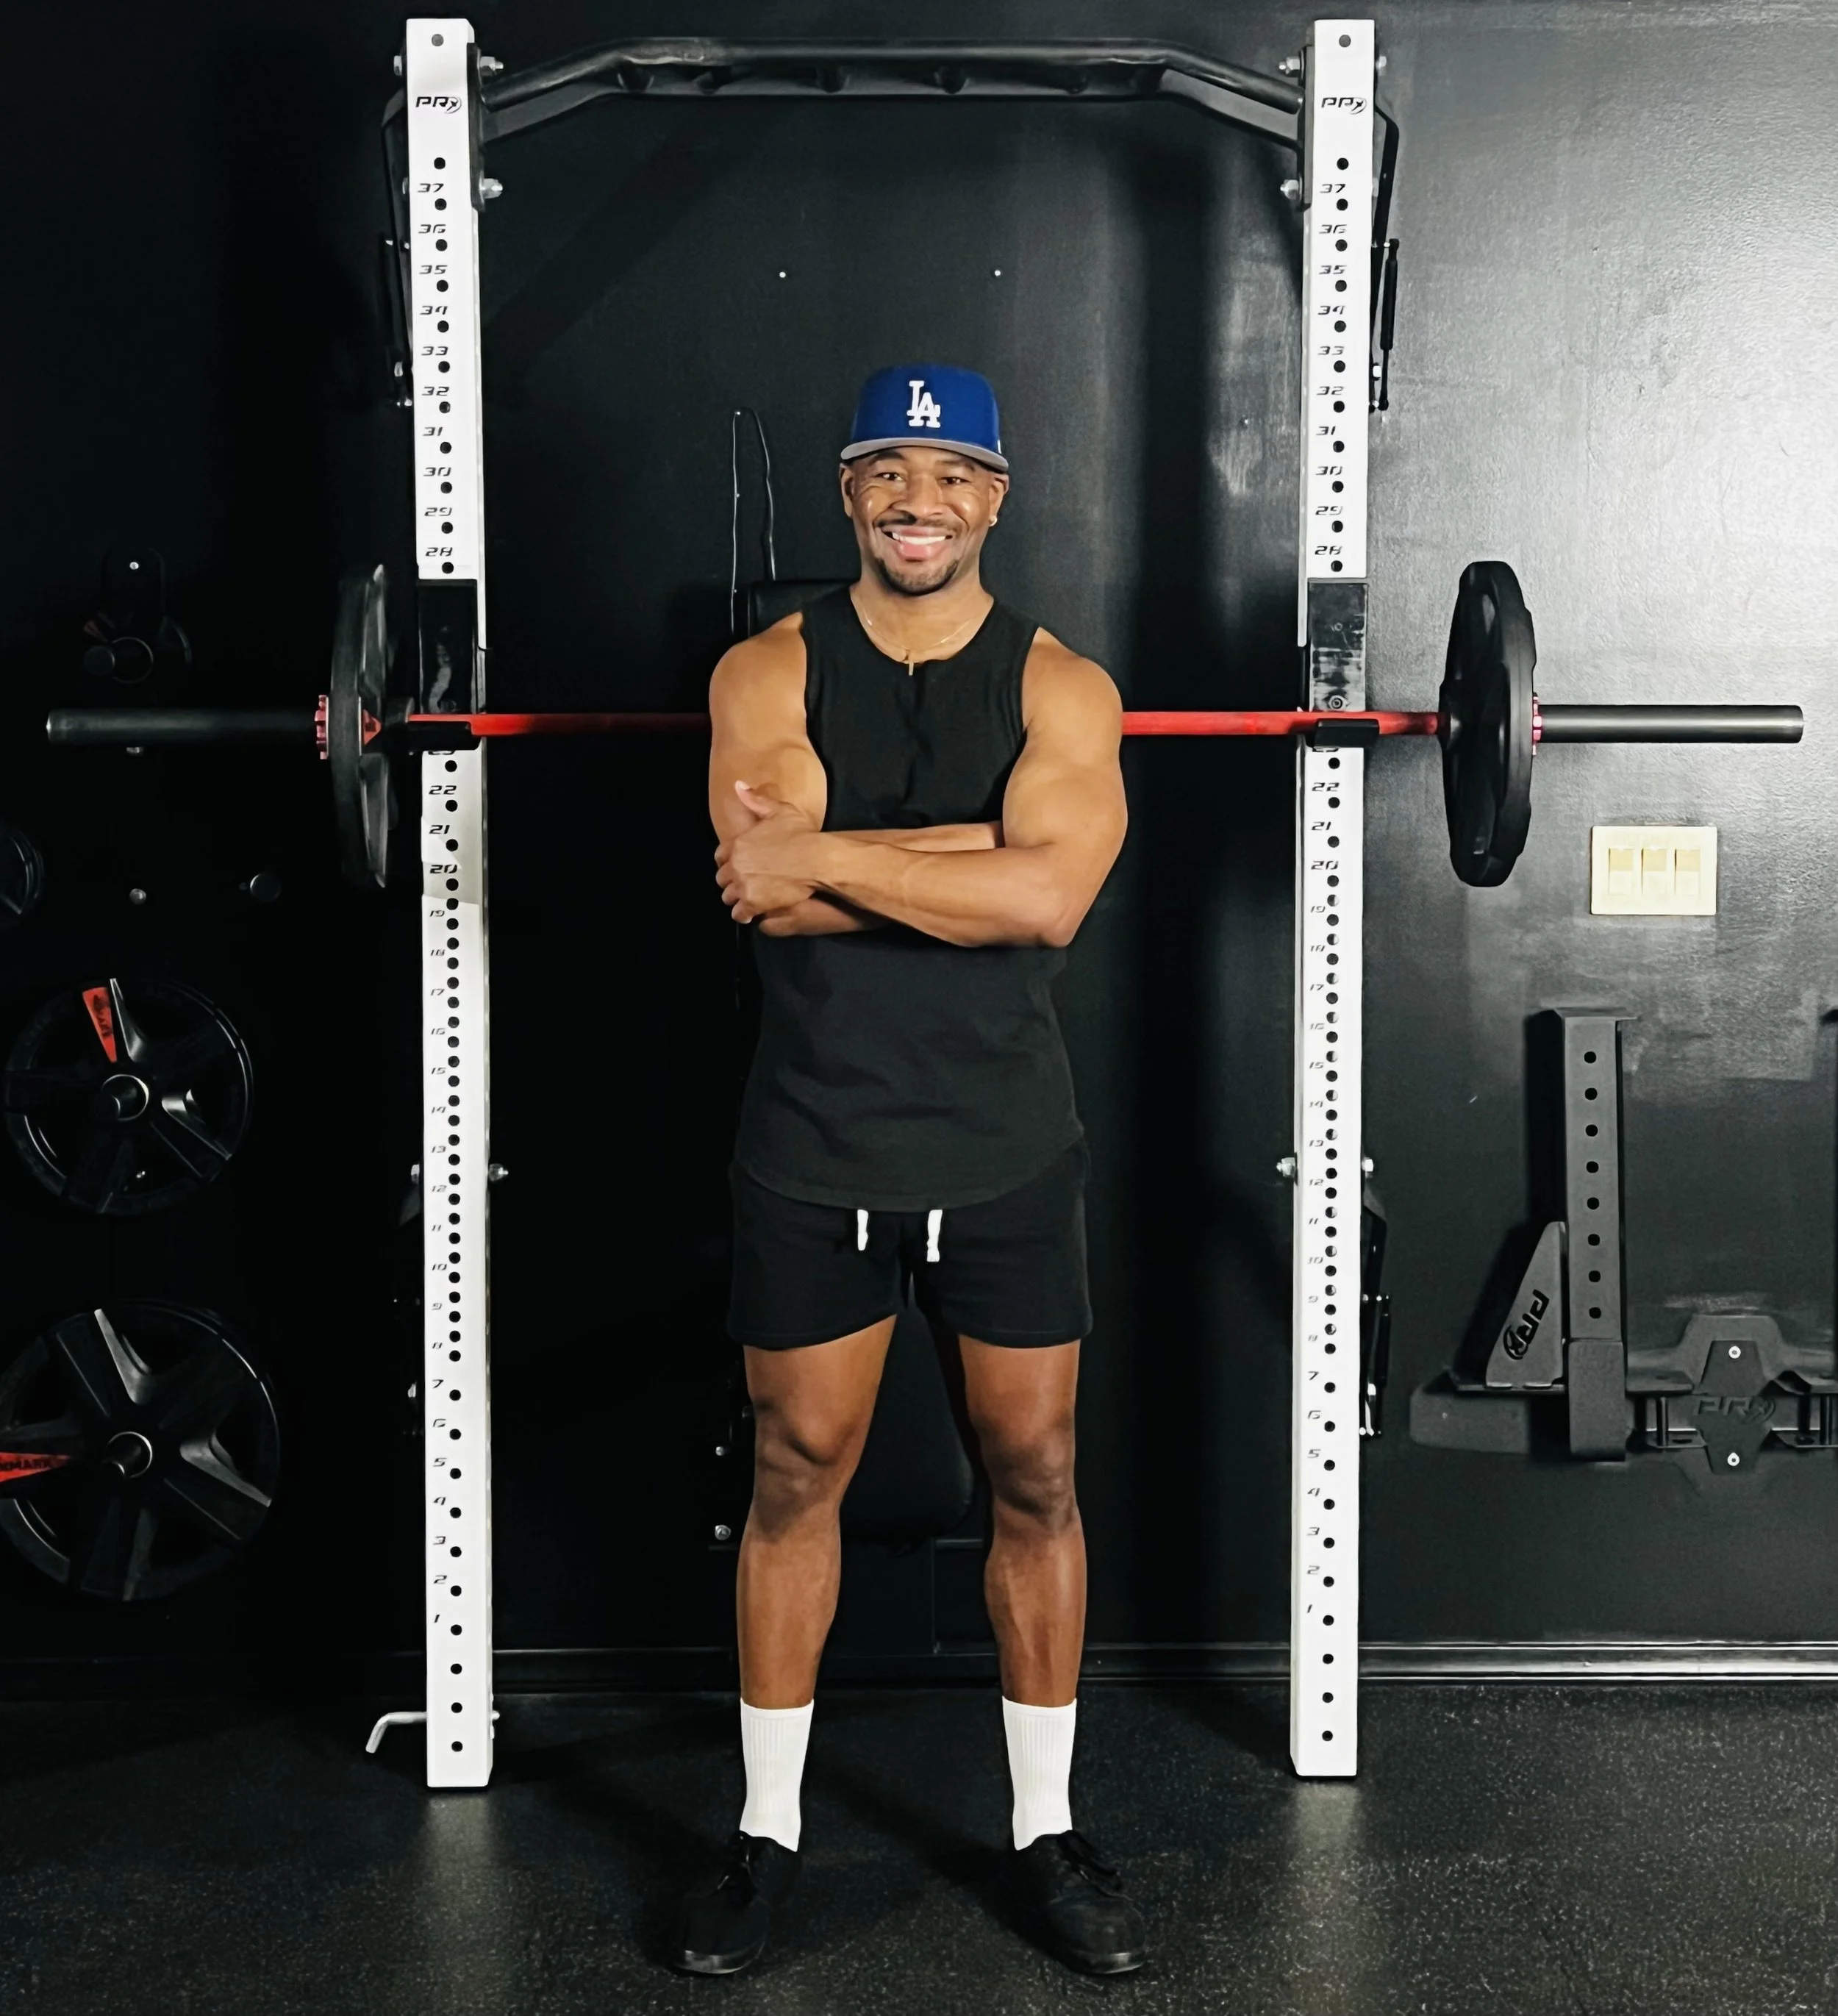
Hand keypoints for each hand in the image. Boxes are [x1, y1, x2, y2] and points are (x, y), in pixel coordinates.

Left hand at [715, 782, 826, 921]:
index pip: (719, 856)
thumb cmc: (801, 834)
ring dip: (737, 899)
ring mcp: (743, 885)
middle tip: (745, 884)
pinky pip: (739, 914)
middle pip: (722, 879)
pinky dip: (744, 914)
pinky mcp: (753, 903)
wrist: (816, 859)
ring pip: (729, 897)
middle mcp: (735, 865)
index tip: (736, 866)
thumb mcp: (780, 810)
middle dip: (732, 882)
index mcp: (738, 844)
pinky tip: (751, 913)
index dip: (727, 862)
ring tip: (749, 900)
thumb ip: (757, 800)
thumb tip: (738, 785)